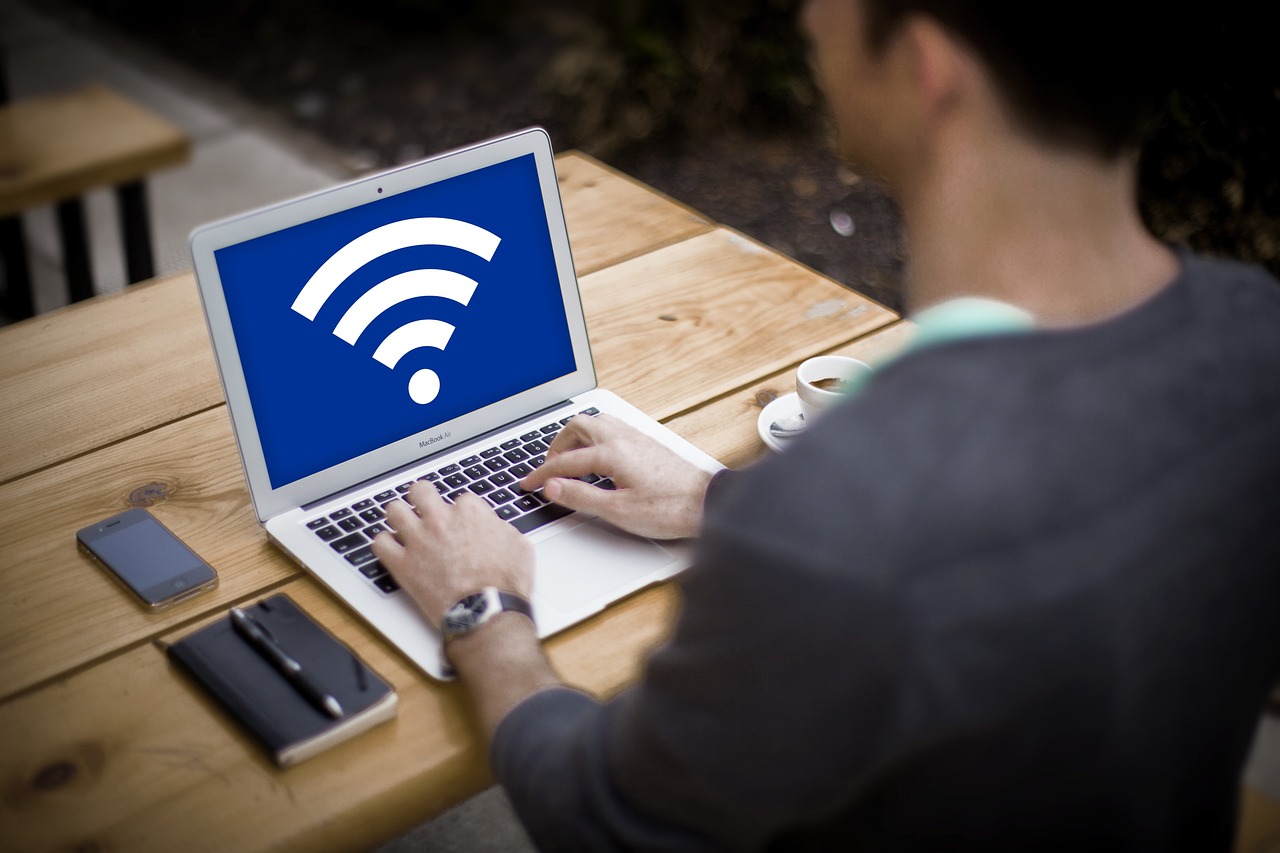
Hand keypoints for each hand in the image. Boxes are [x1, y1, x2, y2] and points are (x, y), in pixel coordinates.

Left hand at [372, 482, 532, 627]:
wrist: (487, 612)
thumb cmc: (505, 584)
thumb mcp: (519, 547)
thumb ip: (502, 529)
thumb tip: (494, 527)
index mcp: (469, 513)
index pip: (460, 499)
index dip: (460, 512)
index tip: (461, 523)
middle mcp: (441, 521)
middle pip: (420, 491)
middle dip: (422, 497)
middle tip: (424, 507)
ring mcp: (419, 541)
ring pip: (394, 510)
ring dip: (399, 516)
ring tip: (403, 524)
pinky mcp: (402, 564)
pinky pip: (380, 543)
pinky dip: (384, 544)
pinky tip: (392, 548)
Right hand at [520, 414, 713, 539]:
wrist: (707, 503)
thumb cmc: (669, 508)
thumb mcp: (618, 511)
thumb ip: (581, 497)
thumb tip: (552, 487)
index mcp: (612, 453)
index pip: (565, 461)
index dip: (542, 474)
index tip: (528, 484)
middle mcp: (623, 438)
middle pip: (577, 427)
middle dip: (556, 446)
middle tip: (548, 468)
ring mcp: (636, 437)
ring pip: (595, 422)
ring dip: (576, 437)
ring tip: (568, 459)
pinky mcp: (646, 442)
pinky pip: (611, 427)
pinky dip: (593, 437)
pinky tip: (596, 455)